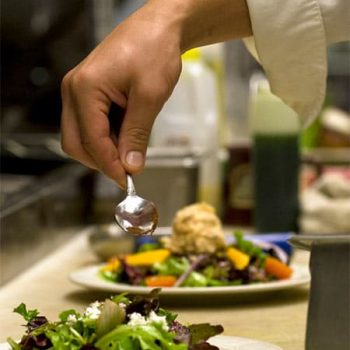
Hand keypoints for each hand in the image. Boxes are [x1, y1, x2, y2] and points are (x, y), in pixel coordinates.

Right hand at [60, 0, 250, 187]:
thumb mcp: (149, 97)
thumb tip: (130, 166)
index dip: (109, 166)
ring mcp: (79, 91)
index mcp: (84, 89)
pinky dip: (109, 136)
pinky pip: (92, 125)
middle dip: (102, 160)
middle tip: (129, 168)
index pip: (91, 142)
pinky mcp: (89, 93)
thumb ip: (137, 135)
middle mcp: (74, 91)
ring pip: (83, 136)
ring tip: (134, 147)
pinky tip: (128, 134)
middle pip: (77, 143)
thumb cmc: (154, 51)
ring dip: (106, 149)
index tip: (127, 181)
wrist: (158, 27)